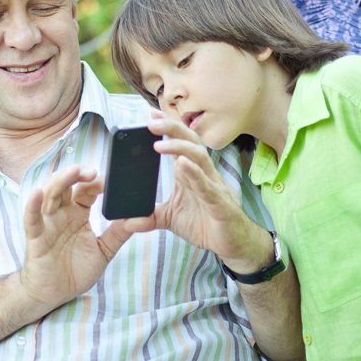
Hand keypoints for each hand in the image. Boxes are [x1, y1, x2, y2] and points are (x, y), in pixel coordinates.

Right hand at [18, 165, 133, 309]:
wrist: (54, 294)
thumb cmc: (75, 270)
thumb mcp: (104, 251)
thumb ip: (118, 234)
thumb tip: (139, 218)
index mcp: (77, 214)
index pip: (86, 190)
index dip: (97, 183)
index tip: (112, 181)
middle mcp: (61, 214)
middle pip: (66, 185)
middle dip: (78, 174)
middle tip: (92, 171)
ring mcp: (47, 223)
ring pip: (50, 195)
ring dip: (60, 181)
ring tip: (73, 171)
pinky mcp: (35, 237)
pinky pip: (32, 218)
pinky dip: (32, 205)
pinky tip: (37, 193)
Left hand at [130, 114, 270, 268]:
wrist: (234, 244)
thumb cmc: (206, 224)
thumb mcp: (171, 219)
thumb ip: (150, 217)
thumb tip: (127, 221)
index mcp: (191, 173)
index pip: (180, 144)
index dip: (167, 129)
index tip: (149, 116)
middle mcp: (204, 174)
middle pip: (190, 142)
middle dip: (171, 129)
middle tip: (151, 122)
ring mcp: (213, 187)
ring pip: (199, 158)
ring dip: (179, 148)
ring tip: (159, 144)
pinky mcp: (220, 204)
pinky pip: (207, 186)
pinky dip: (194, 174)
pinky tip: (182, 165)